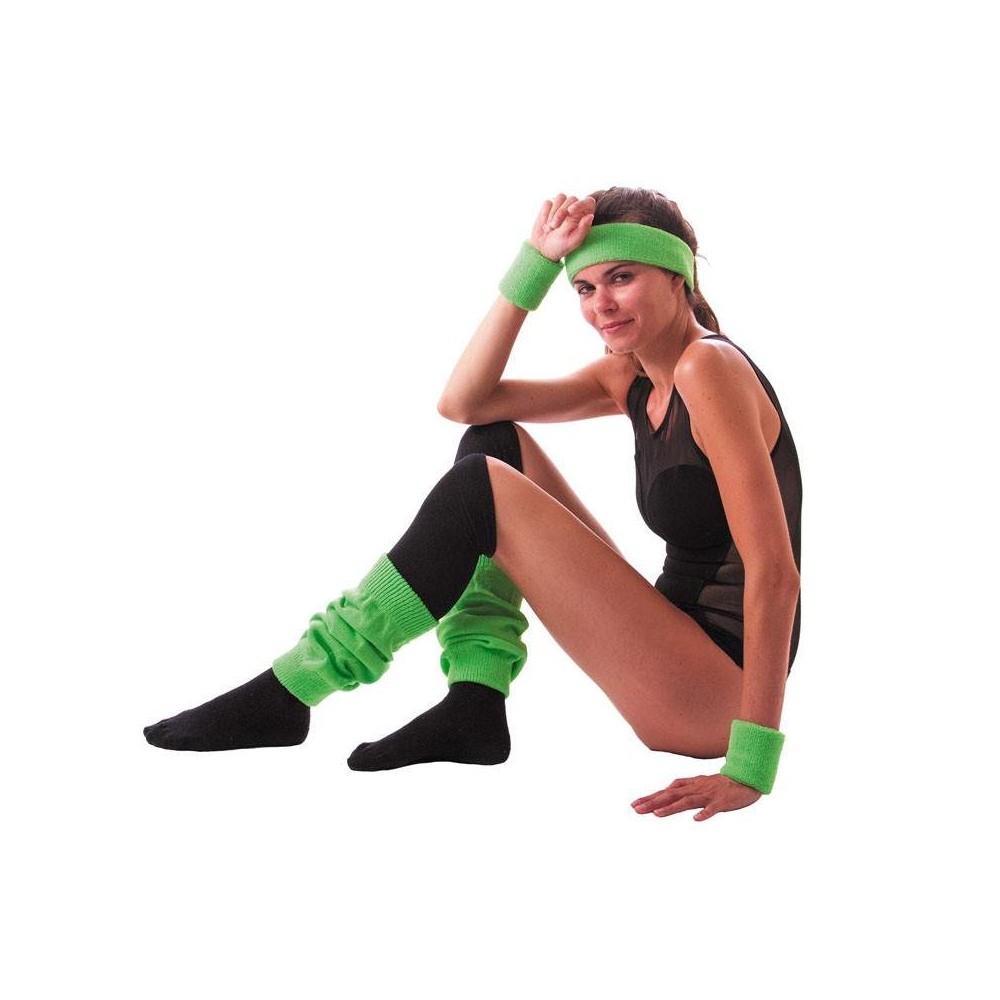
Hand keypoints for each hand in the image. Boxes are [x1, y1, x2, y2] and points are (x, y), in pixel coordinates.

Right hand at [529, 193, 594, 261]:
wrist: (542, 249)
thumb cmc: (560, 247)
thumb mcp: (572, 241)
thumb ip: (582, 229)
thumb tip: (590, 216)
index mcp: (584, 217)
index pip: (589, 202)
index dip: (580, 204)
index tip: (570, 211)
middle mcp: (575, 209)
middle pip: (572, 199)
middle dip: (561, 212)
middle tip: (555, 227)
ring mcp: (562, 205)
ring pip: (560, 197)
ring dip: (553, 213)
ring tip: (551, 228)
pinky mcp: (550, 205)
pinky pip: (548, 203)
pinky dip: (545, 214)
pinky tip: (545, 224)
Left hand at [631, 773, 761, 821]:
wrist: (745, 780)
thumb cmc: (719, 784)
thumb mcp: (698, 783)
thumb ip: (683, 785)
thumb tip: (666, 788)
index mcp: (689, 786)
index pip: (665, 792)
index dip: (650, 798)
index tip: (634, 805)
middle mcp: (695, 789)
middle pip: (671, 795)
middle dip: (653, 802)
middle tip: (636, 809)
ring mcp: (708, 795)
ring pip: (688, 801)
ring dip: (672, 808)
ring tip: (657, 814)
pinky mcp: (722, 801)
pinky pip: (713, 808)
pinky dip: (705, 813)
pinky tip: (697, 819)